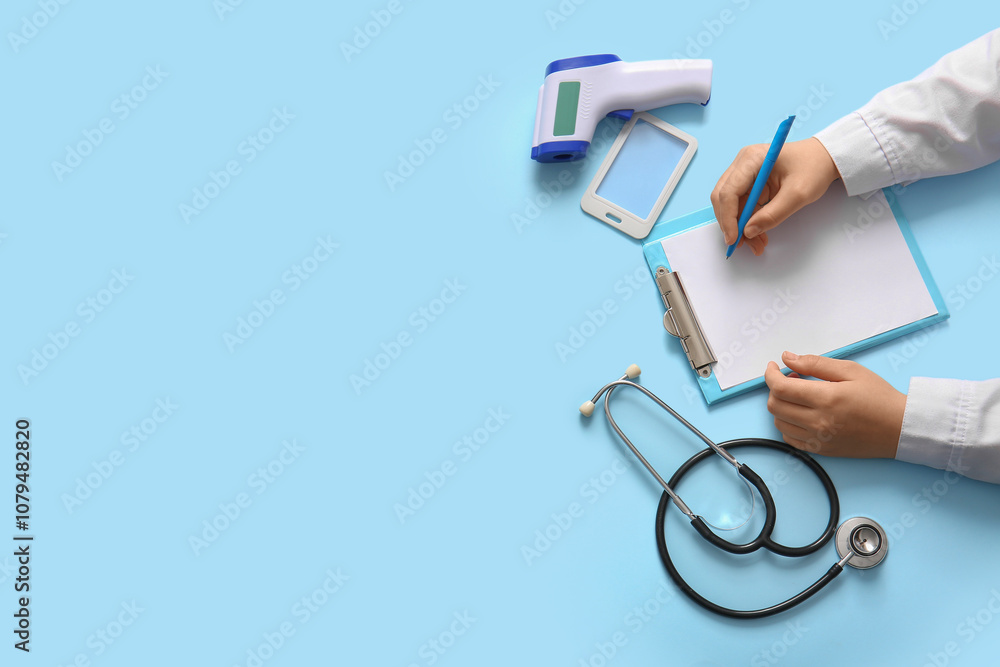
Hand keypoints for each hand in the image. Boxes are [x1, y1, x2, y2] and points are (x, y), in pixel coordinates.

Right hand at [710, 138, 840, 254]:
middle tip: (742, 245)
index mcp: (751, 159)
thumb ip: (773, 214)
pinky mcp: (749, 184)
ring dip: (740, 227)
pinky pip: (741, 207)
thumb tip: (749, 232)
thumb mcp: (798, 194)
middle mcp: (742, 164)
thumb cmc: (814, 168)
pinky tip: (758, 235)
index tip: (734, 238)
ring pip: (731, 206)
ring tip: (756, 244)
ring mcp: (744, 174)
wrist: (824, 159)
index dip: (728, 217)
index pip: (728, 191)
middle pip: (723, 199)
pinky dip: (748, 223)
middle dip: (731, 224)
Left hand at [763, 351, 905, 457]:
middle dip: (775, 388)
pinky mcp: (821, 450)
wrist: (900, 428)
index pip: (780, 388)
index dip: (770, 375)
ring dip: (781, 406)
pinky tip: (801, 413)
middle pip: (775, 405)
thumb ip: (815, 363)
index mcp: (826, 399)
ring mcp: (819, 439)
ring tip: (799, 396)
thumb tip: (787, 358)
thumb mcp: (850, 370)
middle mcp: (818, 422)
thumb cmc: (879, 397)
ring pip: (779, 422)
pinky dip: (788, 424)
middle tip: (791, 379)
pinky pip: (790, 438)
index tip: (773, 367)